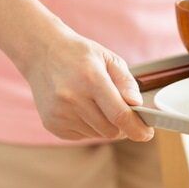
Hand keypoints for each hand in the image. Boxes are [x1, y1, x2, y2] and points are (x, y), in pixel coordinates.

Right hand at [17, 28, 153, 141]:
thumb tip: (137, 105)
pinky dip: (88, 126)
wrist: (41, 52)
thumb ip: (126, 81)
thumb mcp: (107, 57)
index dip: (137, 128)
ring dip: (104, 125)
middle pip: (110, 130)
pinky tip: (80, 106)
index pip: (119, 115)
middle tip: (121, 111)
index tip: (147, 133)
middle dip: (122, 125)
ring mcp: (60, 113)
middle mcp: (73, 98)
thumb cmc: (78, 54)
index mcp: (90, 79)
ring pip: (97, 134)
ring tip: (94, 101)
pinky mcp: (51, 124)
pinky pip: (81, 135)